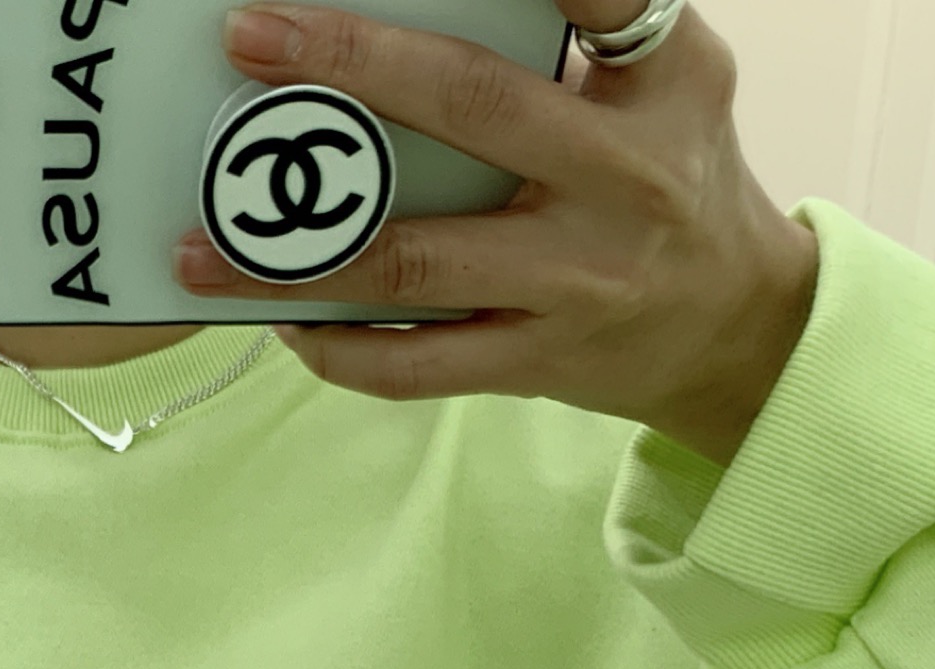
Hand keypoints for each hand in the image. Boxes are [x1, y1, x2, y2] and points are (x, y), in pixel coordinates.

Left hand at [174, 2, 819, 463]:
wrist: (736, 333)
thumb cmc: (678, 175)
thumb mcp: (674, 78)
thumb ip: (593, 20)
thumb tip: (461, 1)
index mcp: (658, 85)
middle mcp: (618, 179)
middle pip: (470, 107)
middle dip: (349, 65)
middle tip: (250, 36)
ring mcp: (572, 283)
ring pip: (411, 264)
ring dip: (290, 256)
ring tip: (198, 242)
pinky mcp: (534, 361)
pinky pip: (413, 367)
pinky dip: (335, 347)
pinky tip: (279, 320)